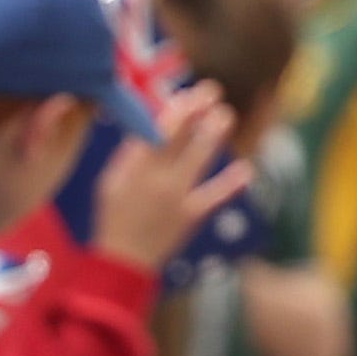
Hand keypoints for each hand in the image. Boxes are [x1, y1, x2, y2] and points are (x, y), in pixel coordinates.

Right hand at [93, 81, 252, 272]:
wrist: (122, 263)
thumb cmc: (114, 218)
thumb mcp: (111, 182)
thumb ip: (130, 154)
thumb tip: (151, 124)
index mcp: (135, 168)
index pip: (159, 129)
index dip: (179, 108)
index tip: (190, 94)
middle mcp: (157, 179)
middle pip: (181, 137)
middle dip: (199, 110)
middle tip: (213, 91)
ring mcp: (176, 198)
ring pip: (200, 159)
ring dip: (215, 135)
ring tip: (226, 117)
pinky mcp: (191, 217)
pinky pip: (214, 197)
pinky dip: (231, 184)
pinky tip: (245, 171)